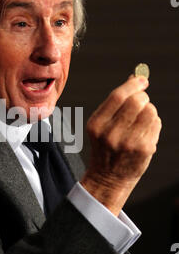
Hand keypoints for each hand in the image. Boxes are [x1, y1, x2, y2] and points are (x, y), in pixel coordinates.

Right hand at [81, 75, 161, 215]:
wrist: (107, 177)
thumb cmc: (106, 147)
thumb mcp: (101, 124)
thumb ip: (115, 102)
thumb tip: (135, 77)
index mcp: (97, 124)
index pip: (118, 96)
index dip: (133, 84)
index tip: (142, 80)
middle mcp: (111, 133)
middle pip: (136, 101)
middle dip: (143, 97)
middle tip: (142, 101)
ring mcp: (129, 143)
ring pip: (150, 111)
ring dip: (149, 110)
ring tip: (141, 120)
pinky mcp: (144, 149)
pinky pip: (156, 124)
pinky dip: (153, 123)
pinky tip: (144, 132)